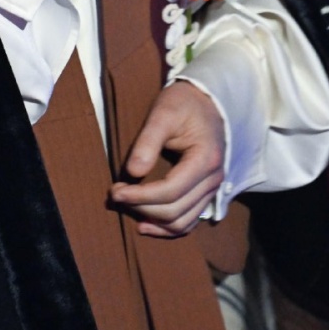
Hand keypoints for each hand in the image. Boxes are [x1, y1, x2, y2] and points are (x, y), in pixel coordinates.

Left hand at [110, 80, 225, 237]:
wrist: (206, 101)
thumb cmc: (184, 104)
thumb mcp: (163, 113)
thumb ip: (148, 142)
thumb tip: (133, 173)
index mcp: (205, 159)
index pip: (170, 191)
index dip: (139, 196)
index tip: (114, 190)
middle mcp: (214, 179)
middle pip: (175, 210)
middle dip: (141, 207)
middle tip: (115, 194)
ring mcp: (213, 189)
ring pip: (182, 222)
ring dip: (153, 222)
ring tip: (127, 210)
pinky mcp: (206, 193)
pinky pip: (189, 221)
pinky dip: (167, 228)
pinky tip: (146, 225)